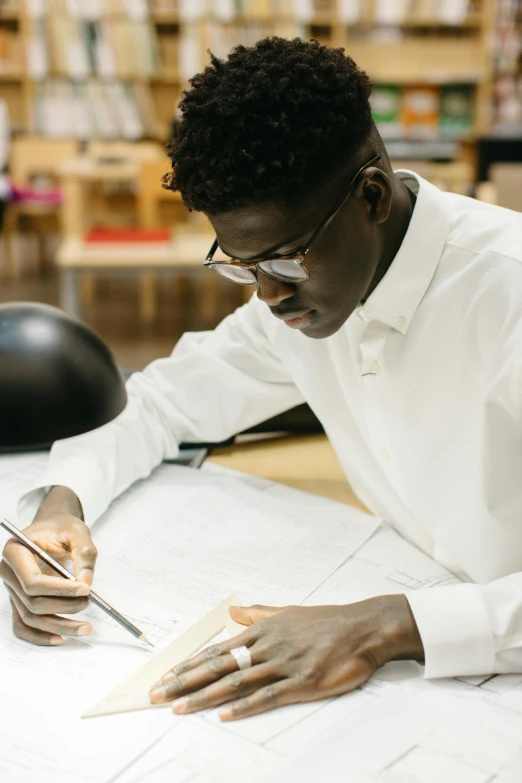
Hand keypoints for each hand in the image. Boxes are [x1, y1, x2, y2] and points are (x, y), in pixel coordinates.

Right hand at [0, 488, 96, 645]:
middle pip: (32, 602)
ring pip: (30, 617)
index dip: (59, 590)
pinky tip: (61, 639)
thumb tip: (86, 583)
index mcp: (15, 552)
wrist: (52, 528)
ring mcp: (11, 589)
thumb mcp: (77, 531)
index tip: (85, 589)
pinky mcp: (19, 601)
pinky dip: (40, 636)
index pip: (32, 581)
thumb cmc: (61, 527)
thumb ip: (84, 554)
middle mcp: (8, 573)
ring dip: (58, 626)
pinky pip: (23, 625)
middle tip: (90, 602)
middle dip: (63, 607)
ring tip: (85, 627)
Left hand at [149, 595, 423, 720]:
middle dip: (185, 681)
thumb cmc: (326, 621)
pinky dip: (244, 706)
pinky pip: (267, 696)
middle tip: (158, 694)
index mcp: (263, 629)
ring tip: (179, 706)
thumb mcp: (288, 612)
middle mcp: (267, 645)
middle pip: (218, 666)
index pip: (218, 650)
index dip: (189, 665)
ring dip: (204, 696)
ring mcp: (283, 664)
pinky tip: (224, 714)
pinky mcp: (301, 682)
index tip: (167, 675)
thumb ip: (258, 614)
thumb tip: (232, 613)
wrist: (363, 628)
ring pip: (236, 682)